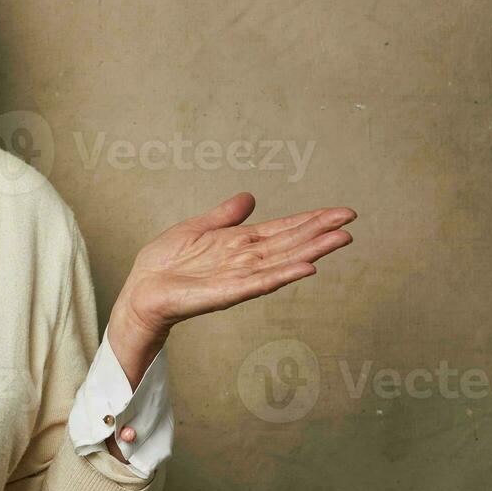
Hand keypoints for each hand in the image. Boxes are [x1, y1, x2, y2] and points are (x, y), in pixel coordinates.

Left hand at [108, 192, 356, 372]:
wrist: (141, 292)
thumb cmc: (165, 264)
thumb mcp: (195, 229)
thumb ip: (224, 216)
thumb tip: (249, 197)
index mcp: (240, 243)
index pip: (284, 229)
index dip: (311, 220)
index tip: (340, 212)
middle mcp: (245, 260)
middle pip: (290, 243)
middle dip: (320, 232)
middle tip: (351, 221)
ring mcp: (238, 277)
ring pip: (282, 261)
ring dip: (311, 251)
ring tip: (340, 240)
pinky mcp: (226, 293)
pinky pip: (259, 283)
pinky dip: (282, 275)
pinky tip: (305, 268)